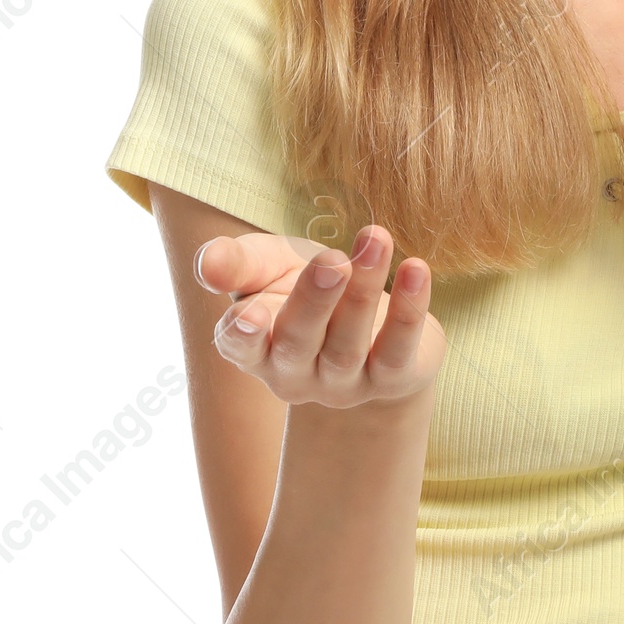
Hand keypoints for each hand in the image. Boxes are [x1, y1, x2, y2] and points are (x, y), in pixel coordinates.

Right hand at [198, 225, 445, 406]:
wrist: (371, 325)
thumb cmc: (304, 290)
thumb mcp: (268, 268)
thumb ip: (237, 263)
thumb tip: (207, 264)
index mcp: (256, 347)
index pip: (240, 345)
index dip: (243, 334)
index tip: (252, 313)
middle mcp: (295, 374)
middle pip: (298, 341)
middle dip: (314, 300)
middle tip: (332, 260)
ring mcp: (344, 384)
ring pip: (349, 344)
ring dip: (364, 291)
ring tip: (376, 240)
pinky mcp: (392, 379)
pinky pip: (399, 349)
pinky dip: (409, 310)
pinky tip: (416, 269)